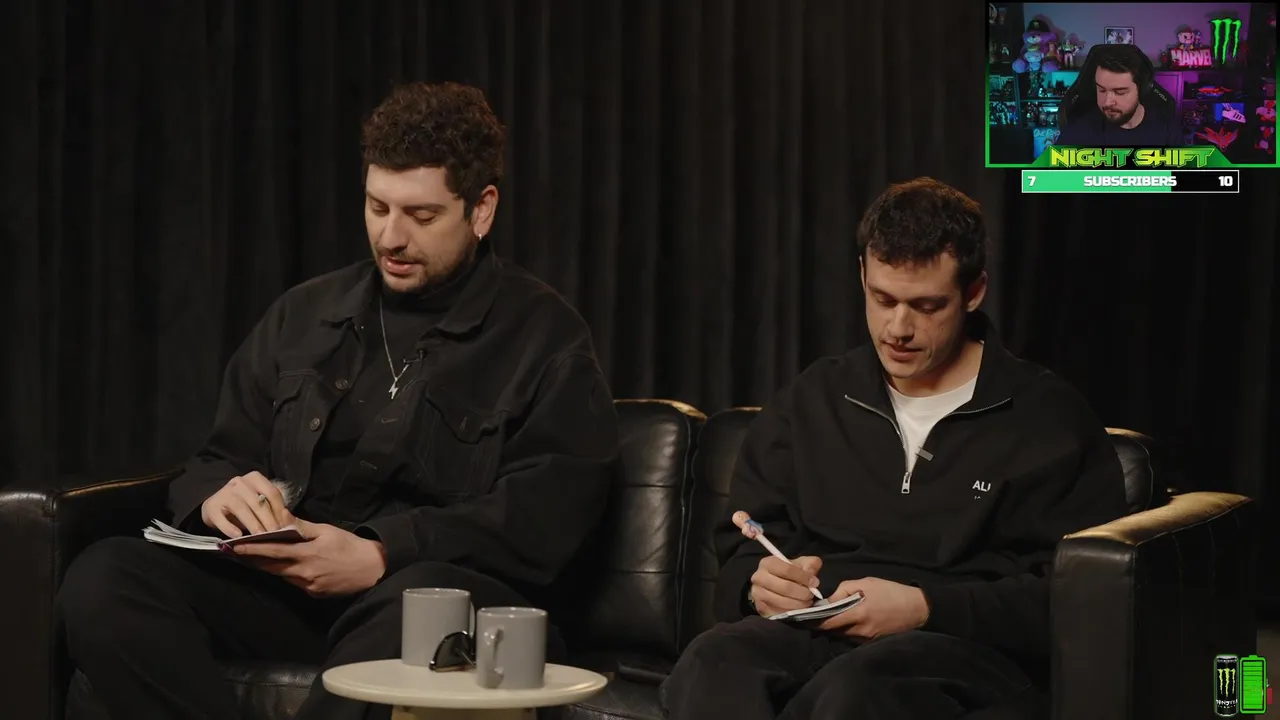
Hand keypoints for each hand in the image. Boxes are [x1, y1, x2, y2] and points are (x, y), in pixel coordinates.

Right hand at [200, 471, 292, 537]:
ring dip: (252, 524)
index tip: (285, 526)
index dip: (280, 510)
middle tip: (275, 535)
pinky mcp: (211, 506)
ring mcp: (224, 493)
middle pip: (257, 502)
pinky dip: (229, 528)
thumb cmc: (243, 506)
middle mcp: (239, 482)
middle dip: (268, 520)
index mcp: (255, 479)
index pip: (272, 493)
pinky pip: (221, 518)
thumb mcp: (259, 503)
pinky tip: (237, 536)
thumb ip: (272, 510)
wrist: (215, 507)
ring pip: (241, 508)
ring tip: (259, 537)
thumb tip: (288, 524)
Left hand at [231, 518, 386, 596]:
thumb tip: (280, 517)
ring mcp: (308, 586)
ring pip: (281, 575)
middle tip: (235, 553)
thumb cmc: (350, 545)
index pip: (273, 551)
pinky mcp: (313, 594)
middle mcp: (304, 572)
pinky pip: (294, 583)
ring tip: (254, 558)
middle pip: (271, 567)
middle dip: (253, 560)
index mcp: (307, 554)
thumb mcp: (326, 531)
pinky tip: (285, 567)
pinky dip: (287, 574)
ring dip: (268, 567)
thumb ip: (301, 527)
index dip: (252, 549)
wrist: (372, 569)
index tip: (235, 546)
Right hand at [749, 555, 821, 616]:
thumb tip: (812, 575)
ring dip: (798, 604)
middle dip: (802, 593)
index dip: (803, 577)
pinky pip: (778, 612)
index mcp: (768, 563)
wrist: (774, 586)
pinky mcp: (760, 608)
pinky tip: (798, 609)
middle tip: (811, 595)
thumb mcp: (801, 564)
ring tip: (806, 602)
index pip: (787, 569)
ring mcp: (758, 594)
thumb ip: (810, 564)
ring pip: (782, 602)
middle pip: (785, 587)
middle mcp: (759, 577)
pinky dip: (791, 612)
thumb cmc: (789, 574)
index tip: (814, 582)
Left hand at [816, 577, 929, 639]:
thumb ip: (843, 590)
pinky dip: (847, 631)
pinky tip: (847, 622)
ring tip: (830, 618)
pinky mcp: (873, 642)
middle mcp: (860, 630)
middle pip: (833, 632)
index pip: (828, 623)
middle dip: (823, 625)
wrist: (917, 608)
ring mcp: (867, 639)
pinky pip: (854, 638)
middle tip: (814, 617)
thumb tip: (828, 601)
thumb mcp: (866, 583)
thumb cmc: (891, 592)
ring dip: (836, 629)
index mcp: (858, 614)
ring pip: (843, 636)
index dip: (814, 621)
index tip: (804, 617)